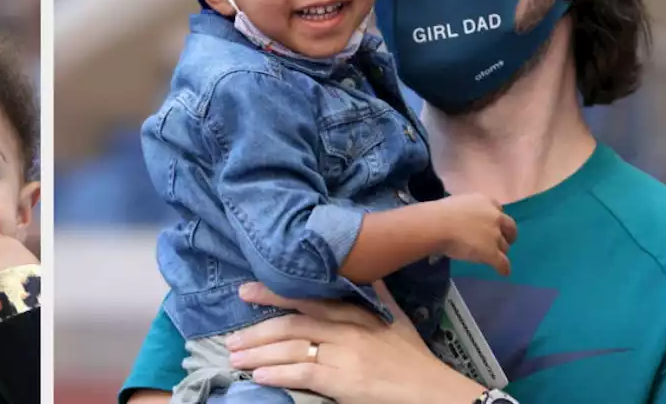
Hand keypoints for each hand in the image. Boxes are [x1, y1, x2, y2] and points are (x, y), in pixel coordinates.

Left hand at [228, 282, 485, 403]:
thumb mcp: (397, 320)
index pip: (308, 297)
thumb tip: (370, 273)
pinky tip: (259, 376)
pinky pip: (303, 373)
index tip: (246, 291)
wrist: (436, 393)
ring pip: (292, 347)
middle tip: (229, 336)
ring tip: (235, 357)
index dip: (274, 293)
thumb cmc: (415, 360)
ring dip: (258, 353)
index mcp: (357, 312)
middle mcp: (348, 328)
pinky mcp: (345, 381)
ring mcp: (345, 354)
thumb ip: (379, 297)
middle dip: (257, 328)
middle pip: (293, 322)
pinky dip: (278, 374)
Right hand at [433, 194, 516, 275]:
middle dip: (508, 235)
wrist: (437, 226)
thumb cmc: (440, 213)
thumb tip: (466, 220)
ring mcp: (495, 235)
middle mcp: (495, 217)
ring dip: (500, 251)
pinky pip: (502, 263)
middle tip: (503, 242)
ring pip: (504, 246)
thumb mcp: (458, 203)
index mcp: (485, 202)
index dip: (497, 219)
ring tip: (494, 257)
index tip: (493, 224)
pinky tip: (503, 272)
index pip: (498, 209)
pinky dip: (503, 268)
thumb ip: (469, 210)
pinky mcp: (492, 252)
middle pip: (509, 227)